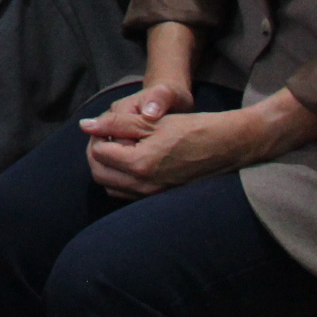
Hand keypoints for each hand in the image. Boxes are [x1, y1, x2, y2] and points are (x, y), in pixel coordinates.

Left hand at [85, 87, 316, 199]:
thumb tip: (86, 125)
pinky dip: (121, 178)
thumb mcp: (153, 119)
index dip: (96, 136)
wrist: (230, 146)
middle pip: (99, 174)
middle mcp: (145, 186)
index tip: (106, 125)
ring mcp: (153, 196)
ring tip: (119, 146)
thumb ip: (116, 123)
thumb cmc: (193, 128)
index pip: (97, 154)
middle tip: (106, 136)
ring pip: (112, 187)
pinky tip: (133, 160)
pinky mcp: (161, 198)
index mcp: (140, 164)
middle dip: (96, 154)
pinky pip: (128, 193)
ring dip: (107, 167)